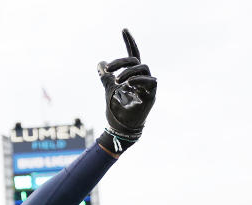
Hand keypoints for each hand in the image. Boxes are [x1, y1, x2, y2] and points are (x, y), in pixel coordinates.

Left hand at [97, 28, 156, 152]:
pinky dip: (138, 80)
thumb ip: (106, 76)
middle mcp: (142, 77)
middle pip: (136, 60)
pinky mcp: (152, 95)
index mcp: (133, 74)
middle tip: (107, 70)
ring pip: (143, 69)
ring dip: (128, 72)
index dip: (129, 41)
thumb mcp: (109, 88)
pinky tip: (127, 84)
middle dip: (121, 62)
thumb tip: (99, 63)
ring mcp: (148, 86)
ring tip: (116, 81)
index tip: (123, 29)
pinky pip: (150, 82)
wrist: (119, 127)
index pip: (133, 54)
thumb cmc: (117, 108)